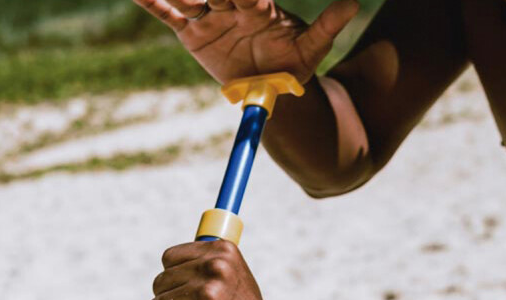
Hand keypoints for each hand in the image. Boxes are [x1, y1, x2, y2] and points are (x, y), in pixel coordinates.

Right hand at [132, 0, 359, 84]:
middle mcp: (230, 5)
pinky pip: (168, 15)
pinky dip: (152, 3)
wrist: (269, 85)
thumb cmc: (292, 65)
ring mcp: (209, 16)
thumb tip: (353, 4)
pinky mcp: (191, 32)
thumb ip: (327, 26)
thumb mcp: (311, 49)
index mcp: (257, 6)